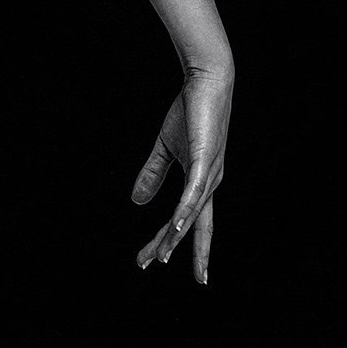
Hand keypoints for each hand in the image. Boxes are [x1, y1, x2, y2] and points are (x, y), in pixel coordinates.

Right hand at [131, 64, 232, 282]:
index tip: (148, 260)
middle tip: (150, 266)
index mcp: (202, 183)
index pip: (186, 222)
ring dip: (175, 237)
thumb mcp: (166, 147)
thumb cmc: (191, 112)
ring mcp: (210, 173)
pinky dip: (185, 211)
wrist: (207, 81)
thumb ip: (153, 174)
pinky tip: (176, 226)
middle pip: (191, 226)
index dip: (168, 241)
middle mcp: (210, 184)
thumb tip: (136, 202)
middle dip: (174, 249)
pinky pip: (194, 192)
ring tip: (161, 256)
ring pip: (191, 214)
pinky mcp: (206, 159)